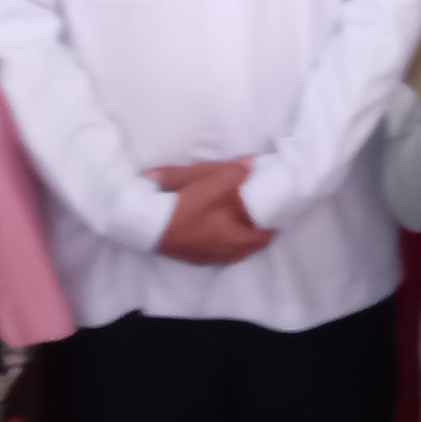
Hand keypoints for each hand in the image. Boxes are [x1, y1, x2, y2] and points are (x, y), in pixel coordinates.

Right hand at [150, 160, 271, 266]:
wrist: (145, 225)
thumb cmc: (181, 205)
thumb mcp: (208, 182)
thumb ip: (232, 173)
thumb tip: (250, 163)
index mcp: (234, 237)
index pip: (264, 236)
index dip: (272, 225)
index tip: (274, 213)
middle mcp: (224, 253)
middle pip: (251, 247)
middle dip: (259, 233)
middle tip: (261, 218)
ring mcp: (208, 258)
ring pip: (235, 252)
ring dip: (243, 240)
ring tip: (243, 223)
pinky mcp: (194, 258)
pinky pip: (219, 254)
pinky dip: (225, 244)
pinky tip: (220, 232)